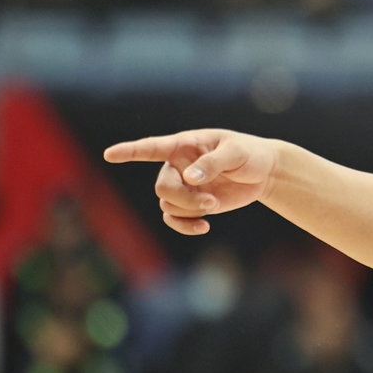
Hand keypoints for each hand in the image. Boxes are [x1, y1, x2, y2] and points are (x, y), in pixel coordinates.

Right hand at [103, 128, 278, 234]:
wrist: (263, 173)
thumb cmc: (249, 154)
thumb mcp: (236, 153)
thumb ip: (212, 163)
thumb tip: (190, 178)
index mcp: (184, 145)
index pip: (151, 147)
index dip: (129, 151)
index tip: (109, 154)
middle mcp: (177, 165)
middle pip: (162, 188)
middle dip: (183, 199)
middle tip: (210, 203)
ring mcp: (183, 186)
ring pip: (168, 205)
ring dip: (189, 211)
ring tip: (213, 206)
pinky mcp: (191, 204)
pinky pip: (174, 219)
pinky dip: (185, 226)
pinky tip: (204, 227)